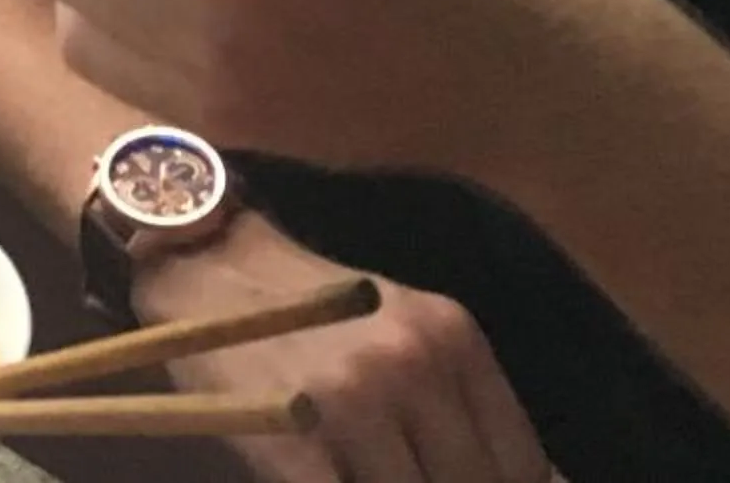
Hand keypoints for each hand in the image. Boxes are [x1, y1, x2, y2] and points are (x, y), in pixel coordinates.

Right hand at [138, 221, 549, 481]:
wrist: (206, 269)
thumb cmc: (309, 308)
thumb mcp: (405, 333)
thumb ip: (460, 404)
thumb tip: (516, 481)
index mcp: (452, 339)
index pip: (523, 467)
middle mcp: (413, 365)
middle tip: (411, 478)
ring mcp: (354, 402)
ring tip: (370, 475)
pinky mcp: (296, 440)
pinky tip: (334, 479)